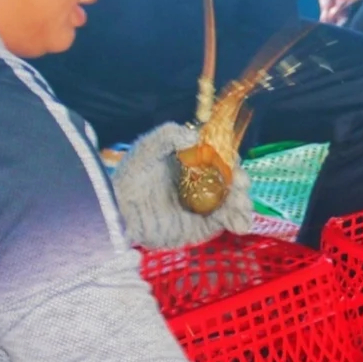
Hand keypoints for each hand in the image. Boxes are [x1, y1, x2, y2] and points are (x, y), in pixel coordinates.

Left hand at [113, 122, 253, 249]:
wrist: (118, 209)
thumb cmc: (132, 174)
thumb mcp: (149, 145)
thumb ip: (172, 134)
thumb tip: (198, 141)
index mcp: (194, 162)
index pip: (222, 158)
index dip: (231, 160)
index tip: (232, 164)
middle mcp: (202, 183)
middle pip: (233, 181)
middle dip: (241, 183)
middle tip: (240, 186)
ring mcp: (203, 206)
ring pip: (235, 203)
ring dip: (244, 203)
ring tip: (240, 206)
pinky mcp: (201, 227)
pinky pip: (226, 223)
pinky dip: (238, 222)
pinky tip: (239, 223)